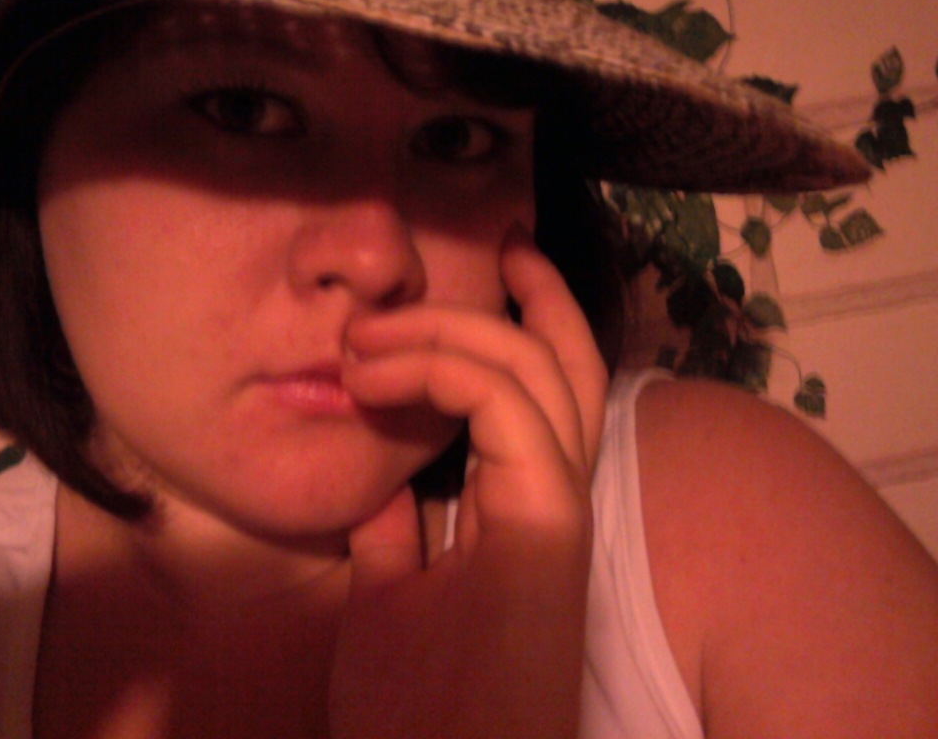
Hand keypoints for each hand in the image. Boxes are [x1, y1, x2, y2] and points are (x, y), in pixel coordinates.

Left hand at [329, 224, 608, 738]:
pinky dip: (449, 369)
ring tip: (369, 334)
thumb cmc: (414, 718)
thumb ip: (397, 539)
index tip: (493, 268)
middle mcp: (554, 503)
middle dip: (533, 296)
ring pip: (541, 372)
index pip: (545, 397)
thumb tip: (378, 490)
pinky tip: (378, 375)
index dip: (529, 325)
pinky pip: (511, 409)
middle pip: (567, 368)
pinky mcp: (543, 529)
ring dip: (454, 328)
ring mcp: (556, 514)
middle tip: (494, 245)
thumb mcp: (390, 604)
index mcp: (522, 517)